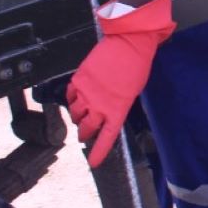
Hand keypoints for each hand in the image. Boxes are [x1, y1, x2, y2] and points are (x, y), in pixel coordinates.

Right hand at [66, 0, 174, 168]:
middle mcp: (99, 105)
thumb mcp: (132, 91)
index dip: (99, 151)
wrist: (128, 44)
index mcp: (118, 109)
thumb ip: (118, 105)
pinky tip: (77, 98)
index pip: (106, 137)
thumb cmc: (136, 66)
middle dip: (85, 134)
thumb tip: (108, 113)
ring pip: (75, 114)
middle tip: (85, 135)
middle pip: (86, 128)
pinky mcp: (78, 81)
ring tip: (81, 115)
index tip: (93, 163)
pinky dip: (72, 100)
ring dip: (77, 117)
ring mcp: (86, 93)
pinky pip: (70, 97)